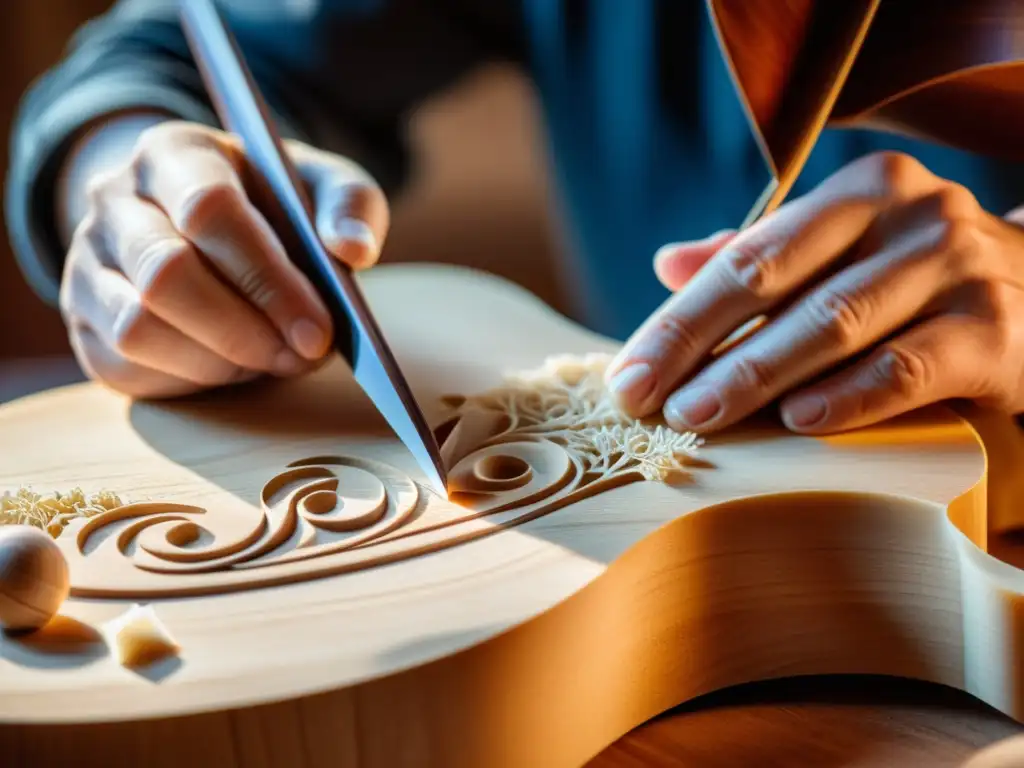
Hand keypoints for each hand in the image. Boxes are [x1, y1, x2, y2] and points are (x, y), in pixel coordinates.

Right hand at [59, 120, 388, 397]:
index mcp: (174, 153)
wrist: (207, 224)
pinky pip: (126, 365)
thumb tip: (353, 250)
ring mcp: (87, 263)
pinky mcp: (83, 321)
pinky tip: (235, 366)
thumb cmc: (274, 205)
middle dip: (245, 331)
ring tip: (272, 359)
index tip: (321, 330)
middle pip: (165, 276)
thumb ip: (351, 206)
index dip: (268, 279)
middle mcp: (114, 202)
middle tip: (303, 356)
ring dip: (220, 360)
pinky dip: (191, 379)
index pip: (208, 210)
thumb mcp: (321, 187)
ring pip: (138, 328)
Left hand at [605, 151, 1023, 434]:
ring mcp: (957, 266)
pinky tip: (797, 423)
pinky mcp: (996, 329)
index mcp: (858, 191)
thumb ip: (761, 256)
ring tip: (700, 416)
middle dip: (699, 346)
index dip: (678, 320)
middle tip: (647, 401)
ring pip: (834, 323)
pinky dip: (849, 396)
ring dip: (757, 374)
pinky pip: (908, 367)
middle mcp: (909, 213)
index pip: (745, 258)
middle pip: (776, 282)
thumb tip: (667, 263)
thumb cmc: (918, 282)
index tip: (628, 374)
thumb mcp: (843, 255)